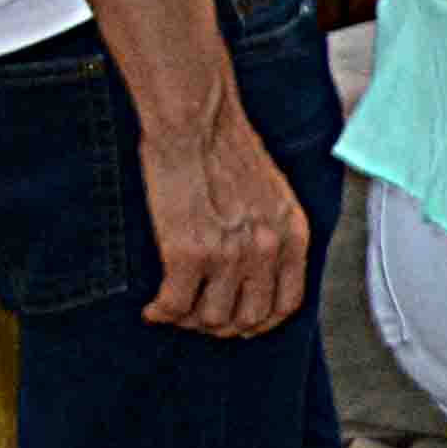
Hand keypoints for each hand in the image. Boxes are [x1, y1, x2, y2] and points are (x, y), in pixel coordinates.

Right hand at [137, 104, 309, 338]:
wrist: (197, 122)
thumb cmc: (227, 150)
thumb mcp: (273, 196)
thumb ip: (271, 235)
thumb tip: (254, 274)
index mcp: (292, 235)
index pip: (287, 304)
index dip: (259, 321)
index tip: (236, 319)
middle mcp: (267, 249)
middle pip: (248, 320)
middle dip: (221, 325)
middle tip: (197, 314)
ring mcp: (229, 254)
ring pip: (210, 320)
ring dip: (188, 319)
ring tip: (175, 305)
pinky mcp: (188, 253)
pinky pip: (175, 306)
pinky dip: (161, 312)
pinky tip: (153, 306)